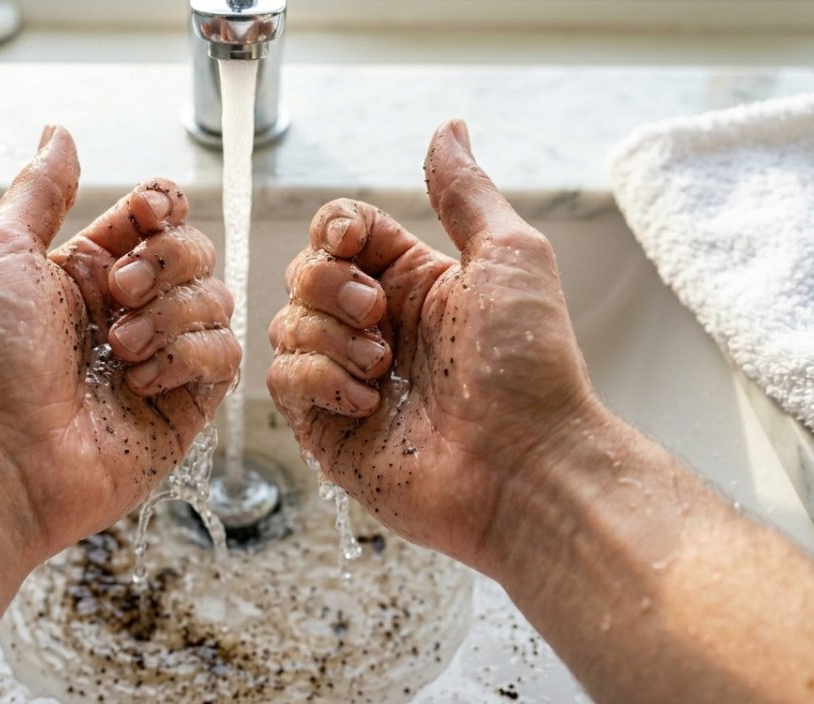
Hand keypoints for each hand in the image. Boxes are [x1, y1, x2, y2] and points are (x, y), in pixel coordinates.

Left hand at [0, 126, 238, 557]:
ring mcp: (160, 359)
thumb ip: (40, 189)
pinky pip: (225, 355)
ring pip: (216, 300)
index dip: (162, 208)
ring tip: (122, 348)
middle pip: (195, 251)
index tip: (145, 214)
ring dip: (171, 315)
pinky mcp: (184, 405)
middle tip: (117, 295)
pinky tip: (142, 382)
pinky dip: (189, 358)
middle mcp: (128, 311)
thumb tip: (59, 133)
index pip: (155, 217)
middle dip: (164, 263)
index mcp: (86, 272)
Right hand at [267, 119, 595, 571]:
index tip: (353, 240)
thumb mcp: (509, 256)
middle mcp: (376, 327)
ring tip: (384, 369)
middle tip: (379, 317)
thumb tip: (448, 127)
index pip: (341, 231)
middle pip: (303, 273)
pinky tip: (367, 403)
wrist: (527, 467)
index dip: (336, 228)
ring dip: (331, 339)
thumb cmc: (530, 367)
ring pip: (285, 325)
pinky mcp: (328, 427)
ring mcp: (348, 379)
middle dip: (330, 286)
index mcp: (413, 283)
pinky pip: (283, 381)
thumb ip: (464, 191)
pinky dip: (318, 381)